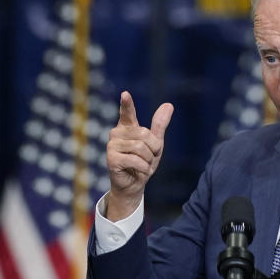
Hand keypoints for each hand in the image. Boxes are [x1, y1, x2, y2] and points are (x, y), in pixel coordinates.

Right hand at [105, 91, 173, 220]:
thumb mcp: (155, 143)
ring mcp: (112, 145)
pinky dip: (143, 168)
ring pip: (141, 147)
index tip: (125, 94)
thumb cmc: (144, 161)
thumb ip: (160, 125)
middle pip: (145, 134)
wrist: (134, 184)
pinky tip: (140, 171)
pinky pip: (135, 159)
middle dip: (153, 148)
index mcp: (127, 127)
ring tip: (143, 164)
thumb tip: (169, 104)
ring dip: (148, 159)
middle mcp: (117, 133)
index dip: (127, 104)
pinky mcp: (111, 158)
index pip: (127, 112)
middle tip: (148, 158)